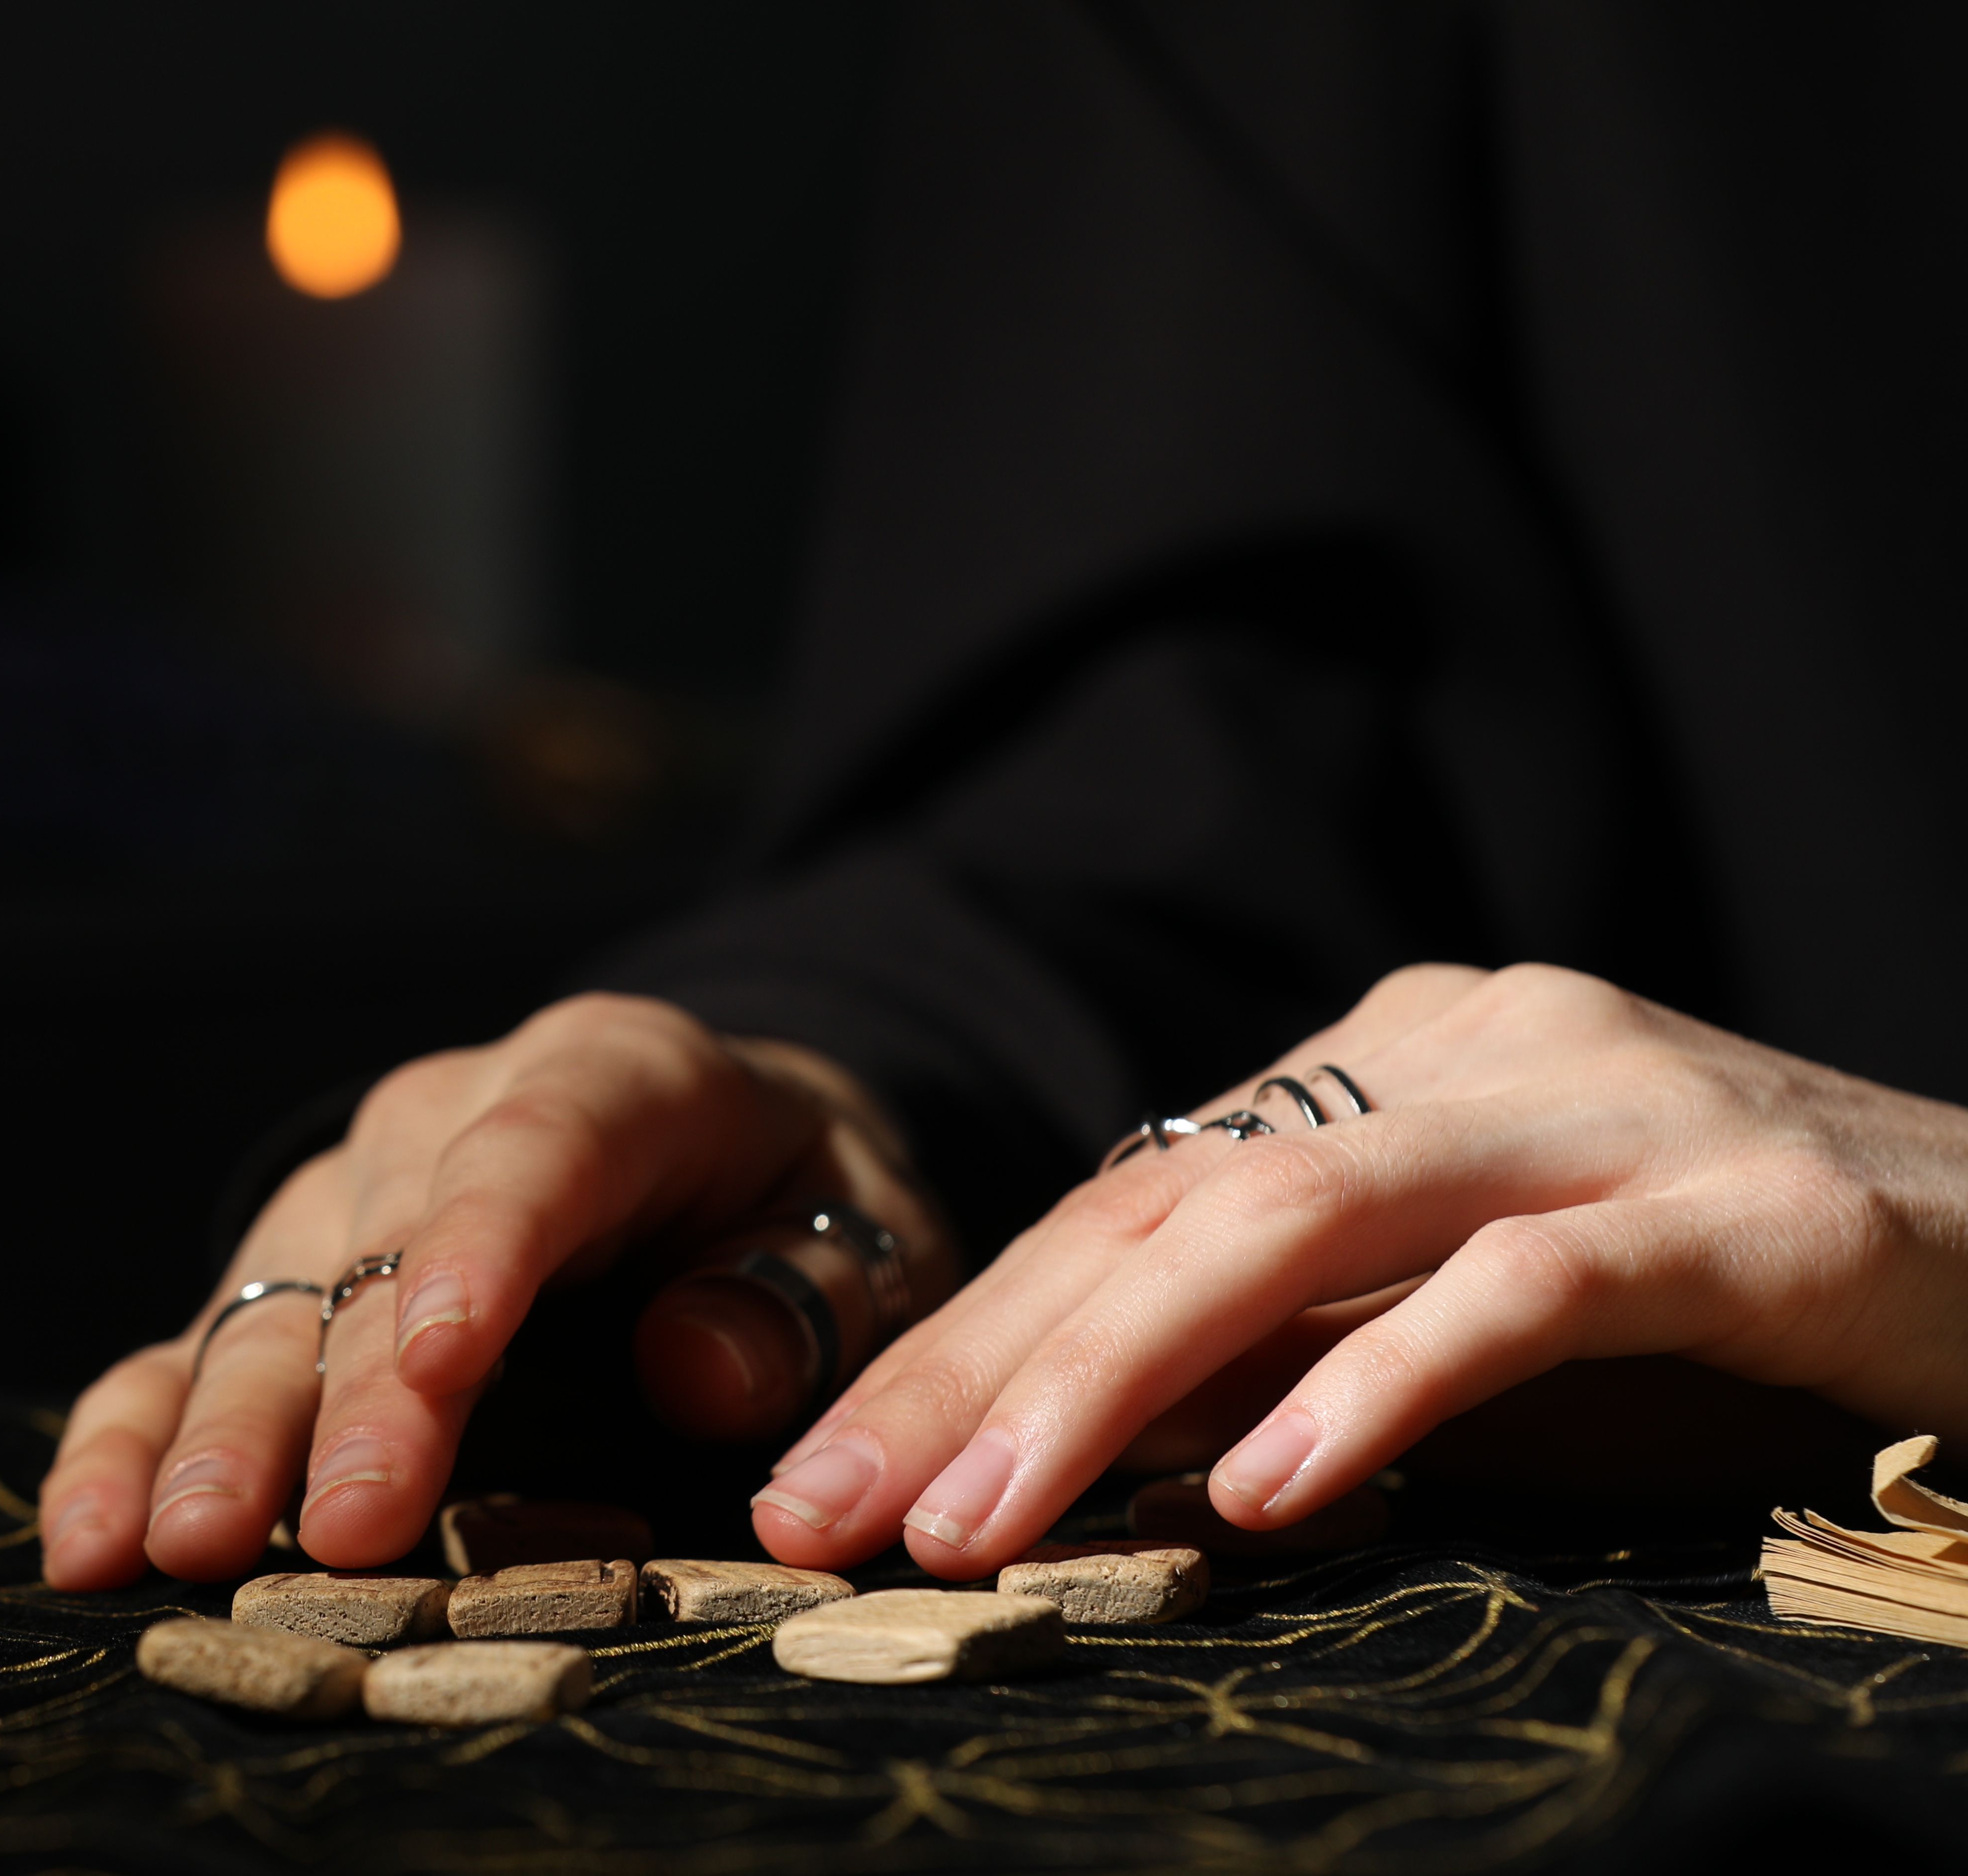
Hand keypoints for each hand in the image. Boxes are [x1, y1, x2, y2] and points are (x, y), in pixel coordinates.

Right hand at [39, 993, 960, 1589]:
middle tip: (340, 1530)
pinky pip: (191, 1352)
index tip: (445, 1362)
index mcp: (609, 1074)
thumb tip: (695, 1368)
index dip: (483, 1250)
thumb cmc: (800, 1205)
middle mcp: (447, 1120)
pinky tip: (89, 1533)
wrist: (718, 1144)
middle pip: (385, 1253)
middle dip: (354, 1398)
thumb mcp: (864, 1228)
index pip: (537, 1150)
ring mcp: (347, 1201)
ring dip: (217, 1434)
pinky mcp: (285, 1287)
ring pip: (268, 1306)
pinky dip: (134, 1439)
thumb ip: (802, 1293)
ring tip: (171, 1548)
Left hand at [748, 961, 1967, 1578]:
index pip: (1123, 1201)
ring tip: (985, 1521)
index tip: (823, 1473)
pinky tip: (1262, 1490)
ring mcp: (1604, 1108)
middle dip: (979, 1368)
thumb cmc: (1729, 1310)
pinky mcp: (1740, 1204)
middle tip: (831, 1508)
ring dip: (1114, 1385)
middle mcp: (1469, 1044)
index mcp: (1390, 1057)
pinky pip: (1516, 1293)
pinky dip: (1374, 1389)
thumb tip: (1080, 1449)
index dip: (959, 1338)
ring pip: (1296, 1229)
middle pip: (1166, 1208)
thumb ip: (1300, 1345)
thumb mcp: (1469, 1320)